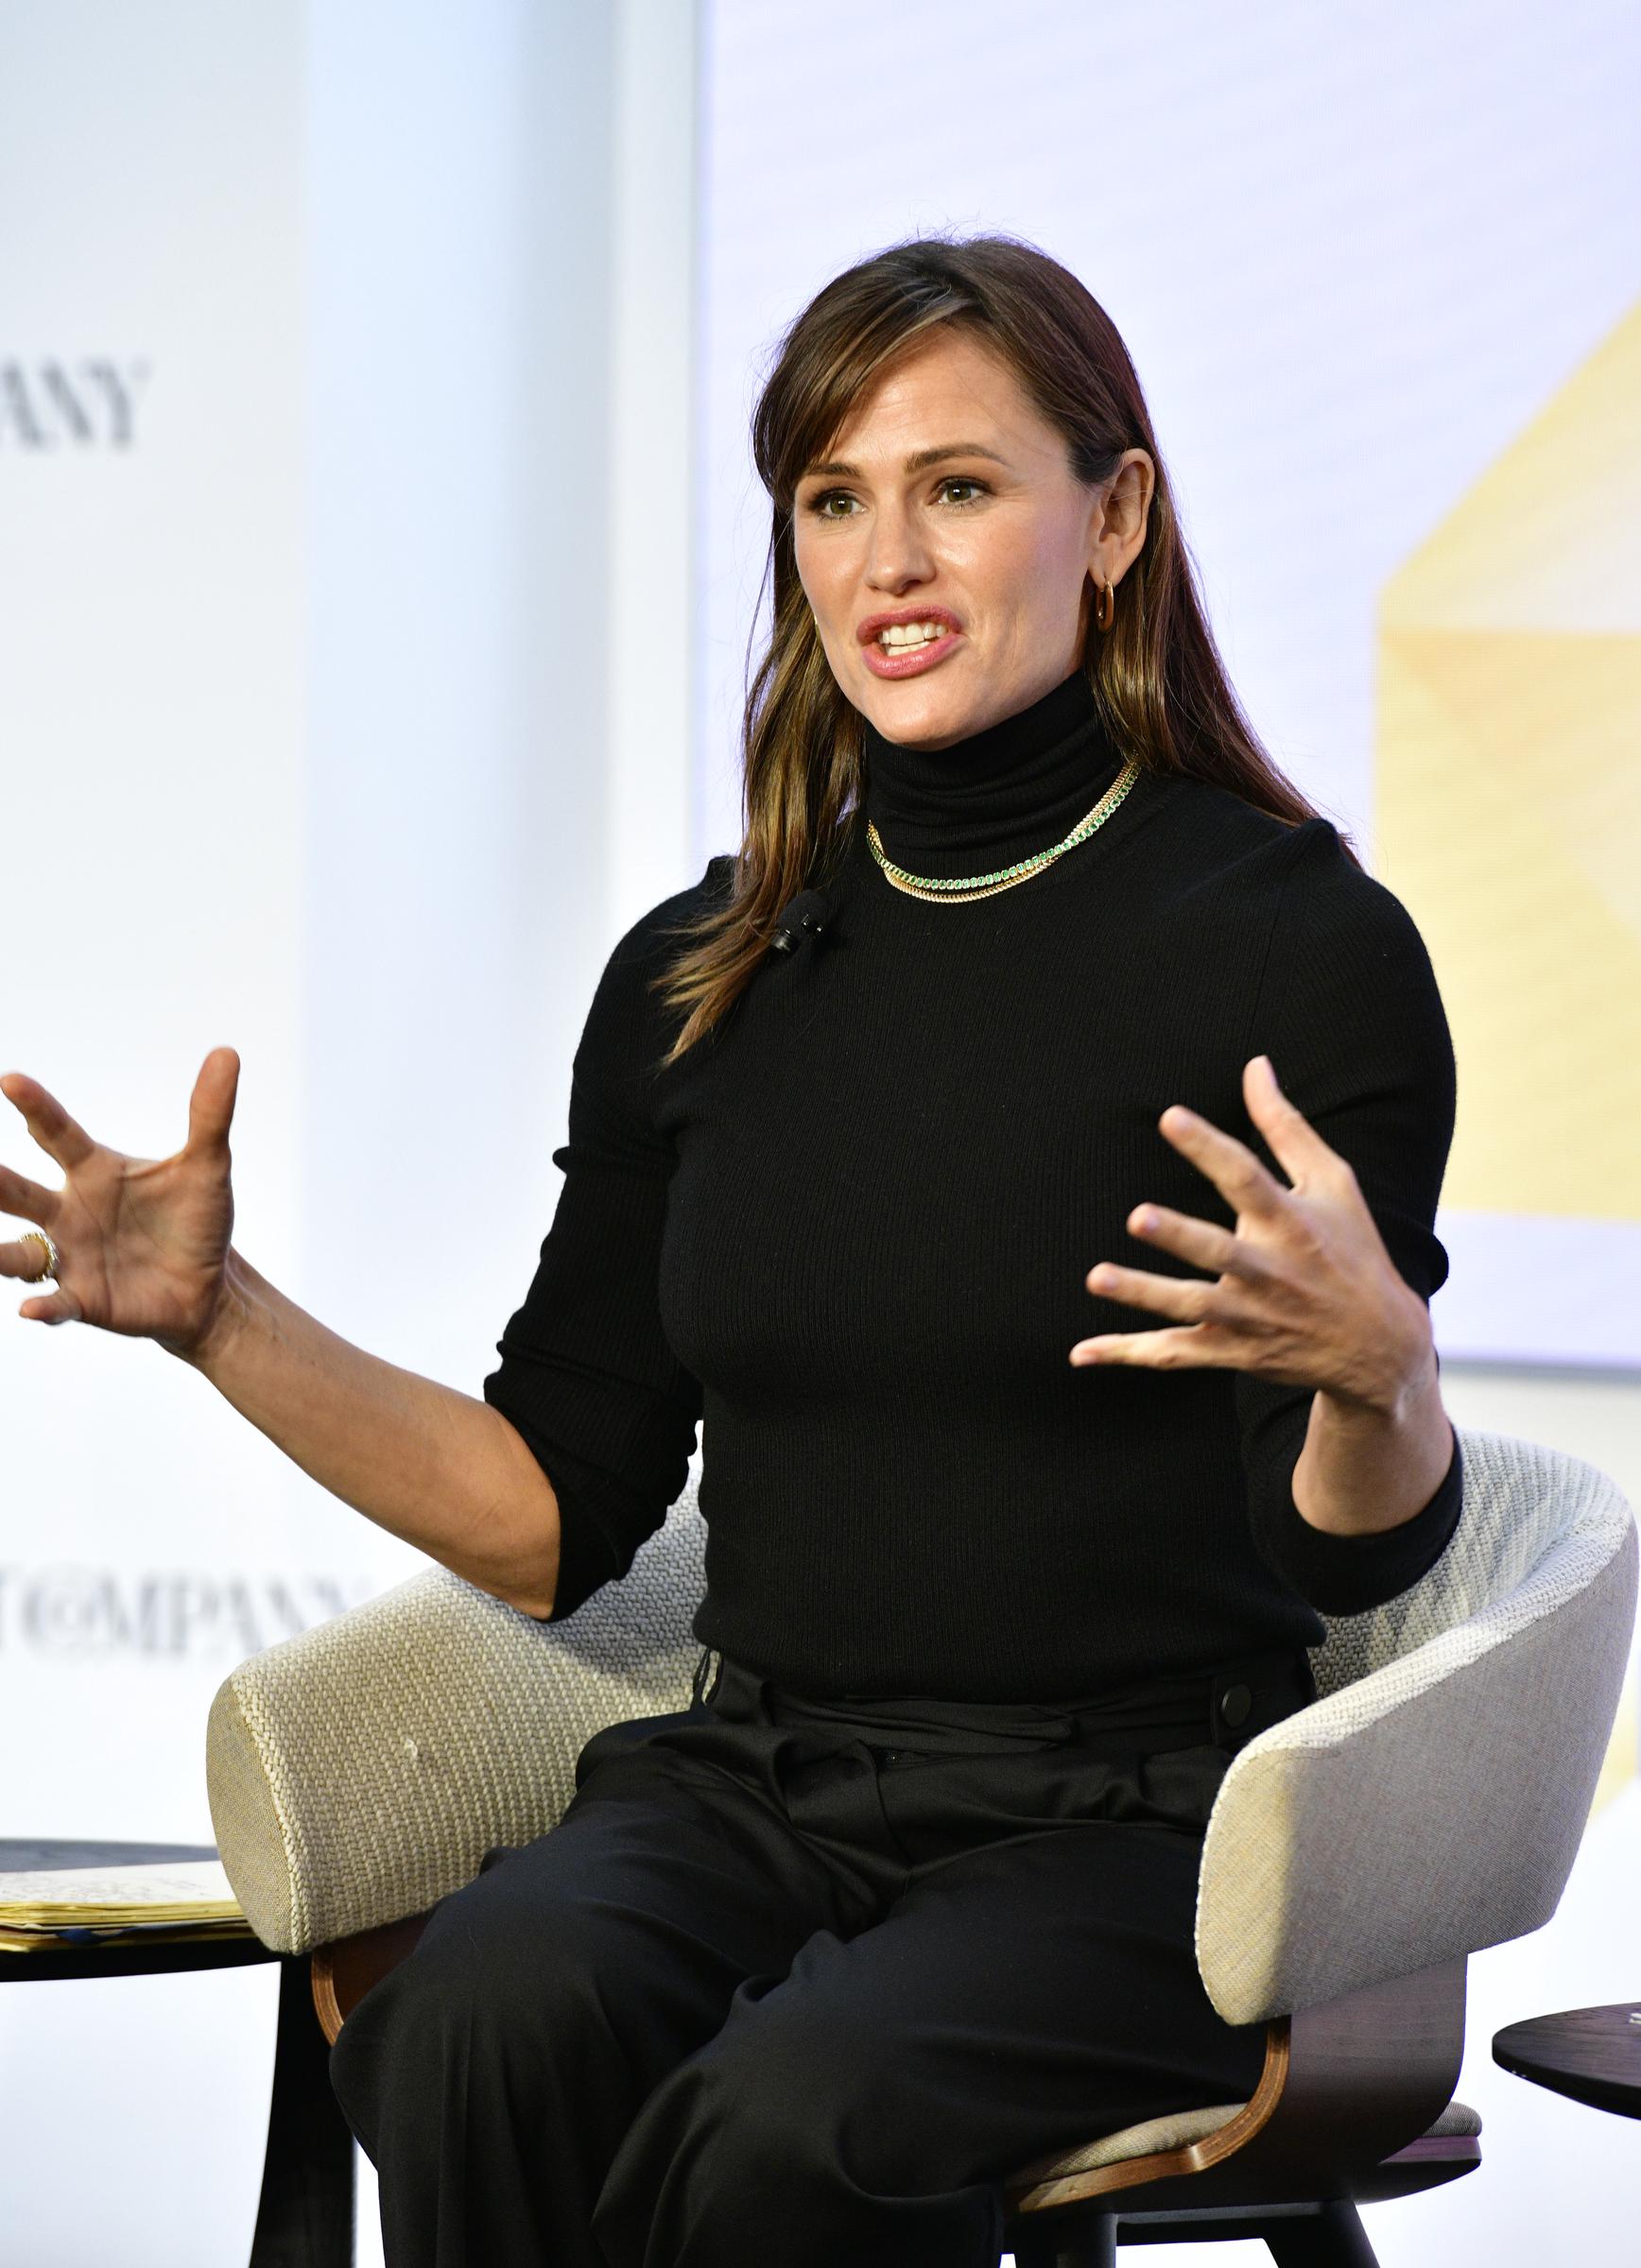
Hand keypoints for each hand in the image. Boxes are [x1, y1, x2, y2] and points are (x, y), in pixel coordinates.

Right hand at [0, 1048, 240, 1354]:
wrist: (210, 1286)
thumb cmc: (197, 1220)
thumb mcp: (208, 1166)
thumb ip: (210, 1114)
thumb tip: (227, 1052)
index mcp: (93, 1171)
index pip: (57, 1134)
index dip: (35, 1108)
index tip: (10, 1079)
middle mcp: (69, 1212)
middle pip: (18, 1193)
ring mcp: (71, 1257)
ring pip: (19, 1253)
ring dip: (1, 1253)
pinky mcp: (84, 1299)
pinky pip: (56, 1304)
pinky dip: (43, 1307)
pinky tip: (31, 1308)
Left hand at [1070, 1054, 1433, 1414]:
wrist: (1379, 1346)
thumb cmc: (1351, 1249)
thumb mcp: (1332, 1183)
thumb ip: (1286, 1126)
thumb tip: (1255, 1065)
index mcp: (1293, 1223)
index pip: (1247, 1179)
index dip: (1208, 1148)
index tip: (1170, 1117)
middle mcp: (1271, 1271)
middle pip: (1219, 1253)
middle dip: (1180, 1236)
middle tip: (1138, 1216)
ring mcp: (1249, 1316)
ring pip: (1190, 1307)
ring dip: (1143, 1295)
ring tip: (1097, 1277)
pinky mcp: (1233, 1350)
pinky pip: (1175, 1352)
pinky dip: (1128, 1353)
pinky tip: (1081, 1351)